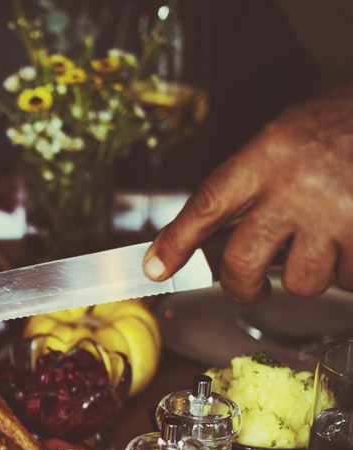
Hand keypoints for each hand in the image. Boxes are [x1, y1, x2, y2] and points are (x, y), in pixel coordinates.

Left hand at [143, 84, 352, 302]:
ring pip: (301, 280)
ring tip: (320, 249)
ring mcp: (335, 211)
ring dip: (308, 276)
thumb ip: (248, 183)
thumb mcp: (282, 138)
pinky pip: (348, 277)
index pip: (206, 206)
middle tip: (250, 286)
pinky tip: (350, 244)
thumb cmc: (339, 124)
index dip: (176, 243)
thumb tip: (207, 236)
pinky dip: (349, 271)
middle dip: (241, 286)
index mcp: (265, 156)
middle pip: (243, 260)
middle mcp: (295, 186)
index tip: (156, 269)